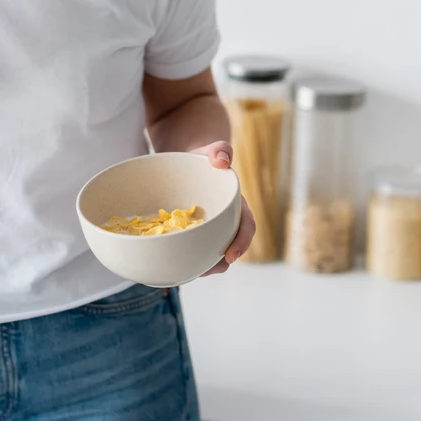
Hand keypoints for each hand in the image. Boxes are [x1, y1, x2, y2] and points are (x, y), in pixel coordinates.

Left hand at [192, 140, 255, 276]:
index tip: (231, 255)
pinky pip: (194, 249)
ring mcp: (210, 229)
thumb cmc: (203, 158)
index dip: (242, 242)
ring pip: (212, 253)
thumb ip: (219, 150)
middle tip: (205, 271)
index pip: (246, 226)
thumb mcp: (211, 151)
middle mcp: (226, 221)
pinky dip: (188, 258)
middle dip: (221, 262)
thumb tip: (222, 160)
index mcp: (236, 205)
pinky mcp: (193, 233)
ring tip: (189, 271)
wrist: (188, 163)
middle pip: (230, 247)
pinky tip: (174, 264)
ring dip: (204, 265)